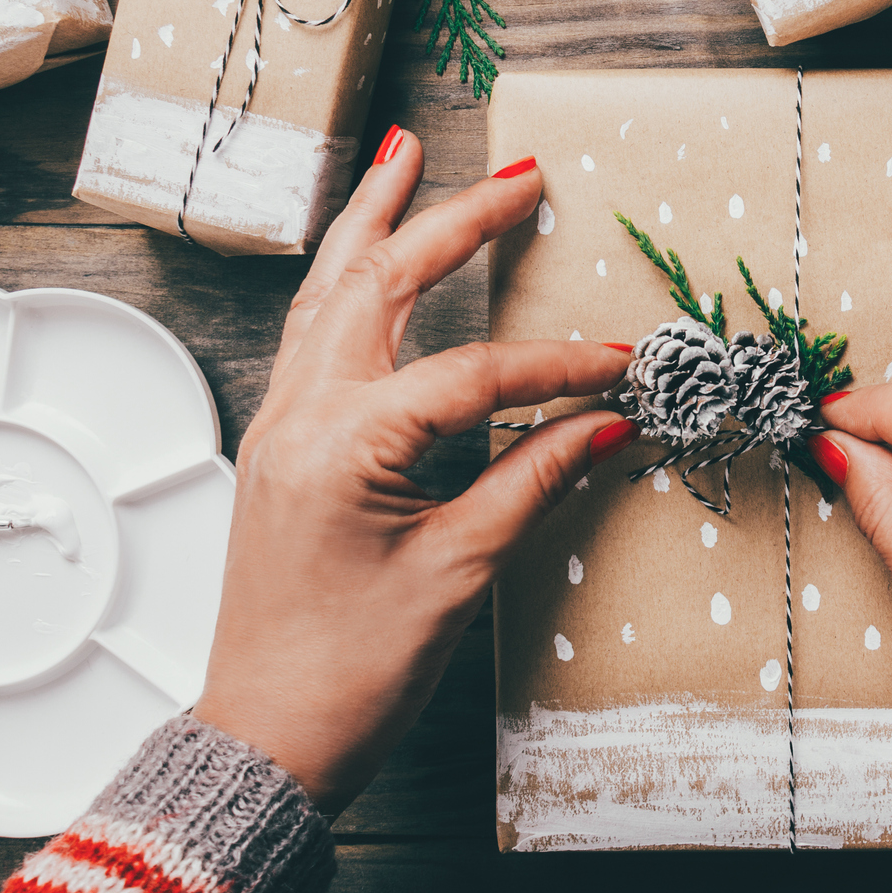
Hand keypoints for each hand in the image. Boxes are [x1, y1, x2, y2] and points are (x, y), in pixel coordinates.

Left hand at [192, 137, 634, 812]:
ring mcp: (279, 423)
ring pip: (328, 291)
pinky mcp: (280, 444)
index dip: (559, 366)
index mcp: (342, 443)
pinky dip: (346, 277)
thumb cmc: (351, 671)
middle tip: (519, 173)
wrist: (265, 737)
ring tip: (402, 155)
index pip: (473, 375)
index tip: (625, 364)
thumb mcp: (458, 574)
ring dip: (374, 221)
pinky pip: (312, 331)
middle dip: (450, 218)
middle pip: (380, 283)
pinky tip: (366, 256)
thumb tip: (609, 423)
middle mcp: (298, 413)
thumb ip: (534, 482)